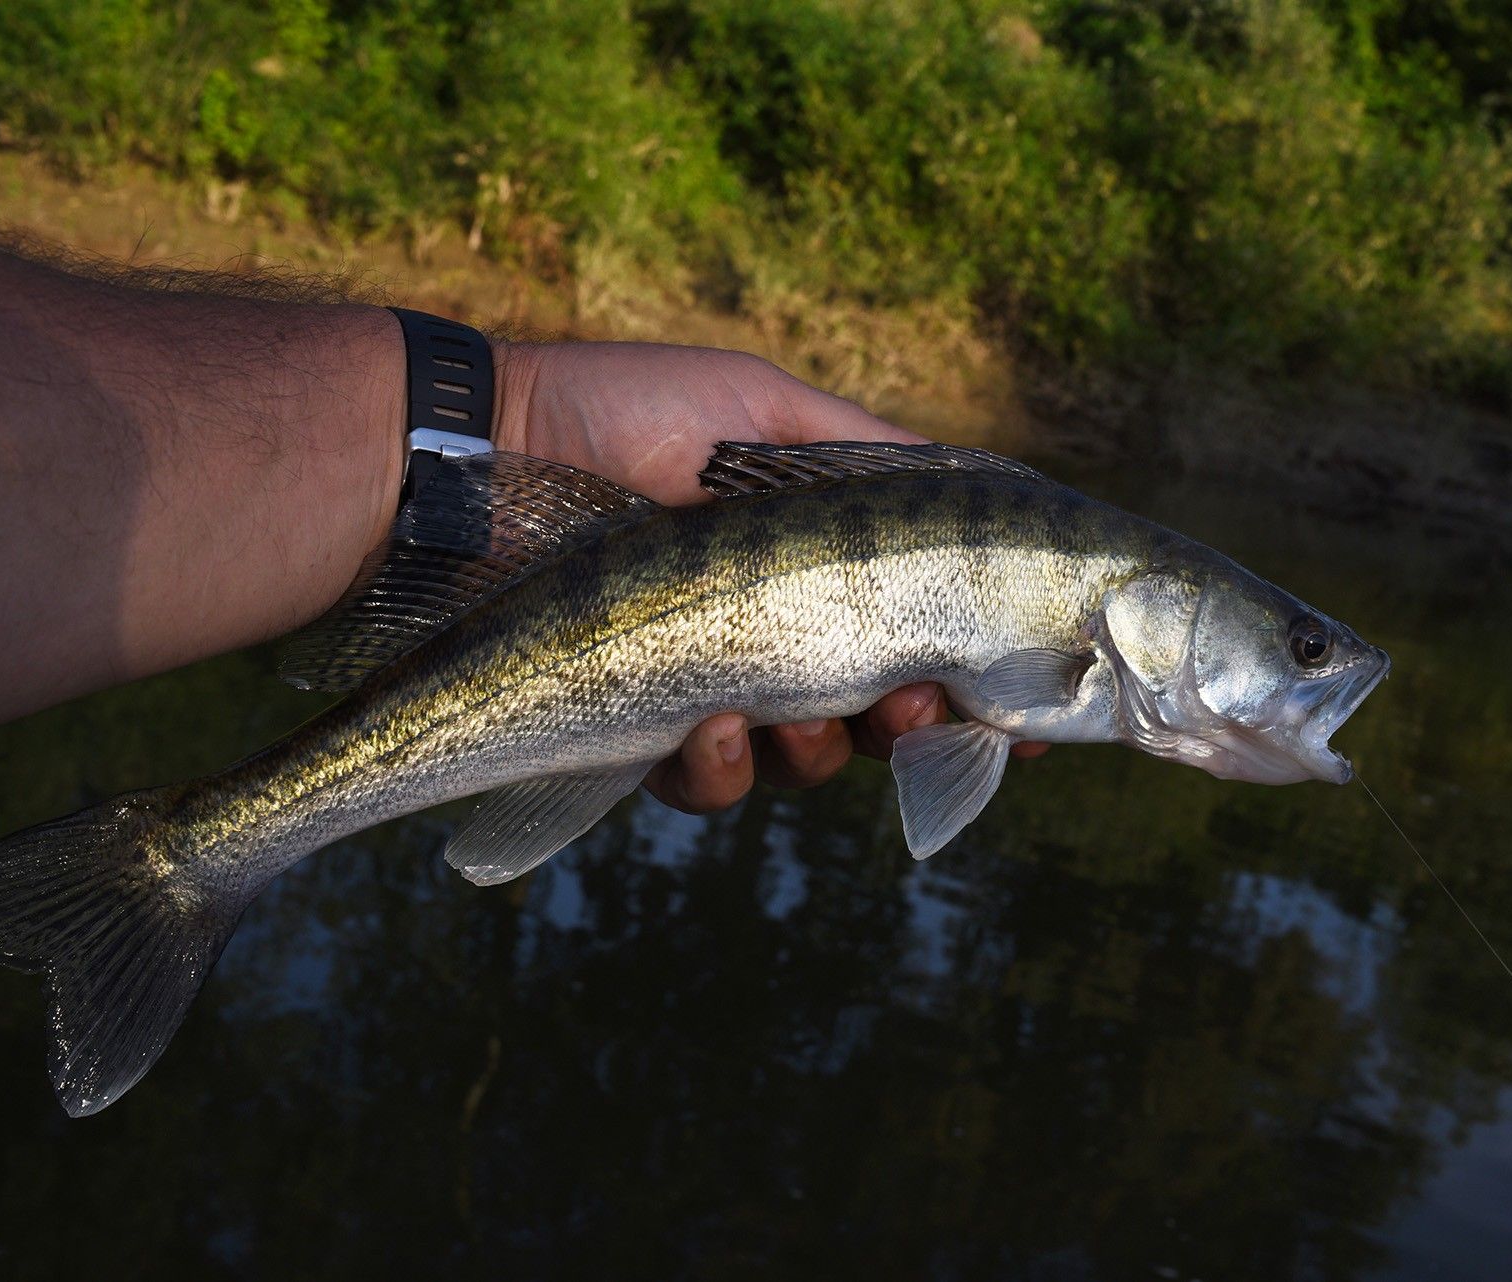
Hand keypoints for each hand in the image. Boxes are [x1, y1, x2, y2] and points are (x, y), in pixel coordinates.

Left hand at [493, 341, 1045, 813]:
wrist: (480, 460)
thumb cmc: (620, 415)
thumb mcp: (761, 407)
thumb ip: (868, 453)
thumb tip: (984, 486)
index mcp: (820, 570)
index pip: (927, 639)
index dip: (985, 687)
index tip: (1030, 723)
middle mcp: (781, 638)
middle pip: (890, 718)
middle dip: (922, 725)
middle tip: (921, 704)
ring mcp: (716, 692)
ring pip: (813, 763)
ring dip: (828, 750)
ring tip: (804, 714)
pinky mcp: (642, 736)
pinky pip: (714, 785)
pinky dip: (725, 766)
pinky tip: (711, 727)